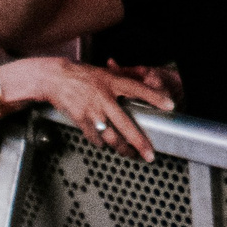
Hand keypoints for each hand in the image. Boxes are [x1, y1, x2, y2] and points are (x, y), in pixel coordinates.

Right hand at [0, 56, 173, 161]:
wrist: (56, 79)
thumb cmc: (83, 75)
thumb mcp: (107, 71)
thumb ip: (126, 75)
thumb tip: (146, 74)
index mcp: (113, 83)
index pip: (139, 90)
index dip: (155, 97)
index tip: (170, 106)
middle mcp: (104, 98)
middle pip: (126, 124)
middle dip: (139, 142)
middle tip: (150, 154)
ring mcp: (92, 112)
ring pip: (110, 137)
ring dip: (122, 149)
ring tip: (131, 154)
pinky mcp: (81, 121)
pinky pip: (95, 138)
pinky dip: (101, 143)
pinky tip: (106, 145)